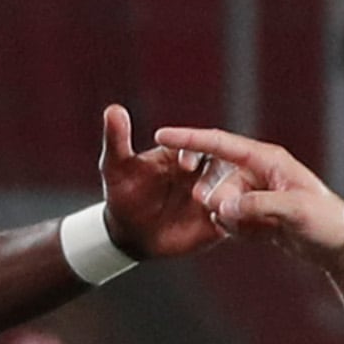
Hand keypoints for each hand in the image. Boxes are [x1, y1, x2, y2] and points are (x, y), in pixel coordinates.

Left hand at [95, 105, 231, 263]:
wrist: (132, 233)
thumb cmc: (125, 194)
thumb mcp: (116, 167)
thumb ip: (116, 140)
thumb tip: (113, 109)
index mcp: (185, 151)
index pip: (196, 144)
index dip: (192, 152)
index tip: (184, 165)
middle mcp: (205, 170)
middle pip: (221, 166)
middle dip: (215, 178)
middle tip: (199, 193)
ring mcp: (215, 194)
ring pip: (230, 191)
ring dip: (225, 199)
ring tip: (214, 210)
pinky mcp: (220, 220)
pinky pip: (231, 218)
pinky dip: (229, 220)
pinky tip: (221, 227)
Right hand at [149, 126, 343, 260]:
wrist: (342, 247)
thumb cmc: (327, 222)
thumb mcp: (293, 212)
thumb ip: (254, 207)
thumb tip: (220, 207)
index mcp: (267, 159)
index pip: (220, 144)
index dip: (189, 139)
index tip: (161, 134)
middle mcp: (259, 172)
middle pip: (215, 181)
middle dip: (216, 201)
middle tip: (237, 220)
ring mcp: (255, 194)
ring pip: (220, 204)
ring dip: (230, 222)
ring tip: (258, 231)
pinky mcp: (256, 216)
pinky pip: (229, 222)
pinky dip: (237, 233)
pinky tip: (262, 237)